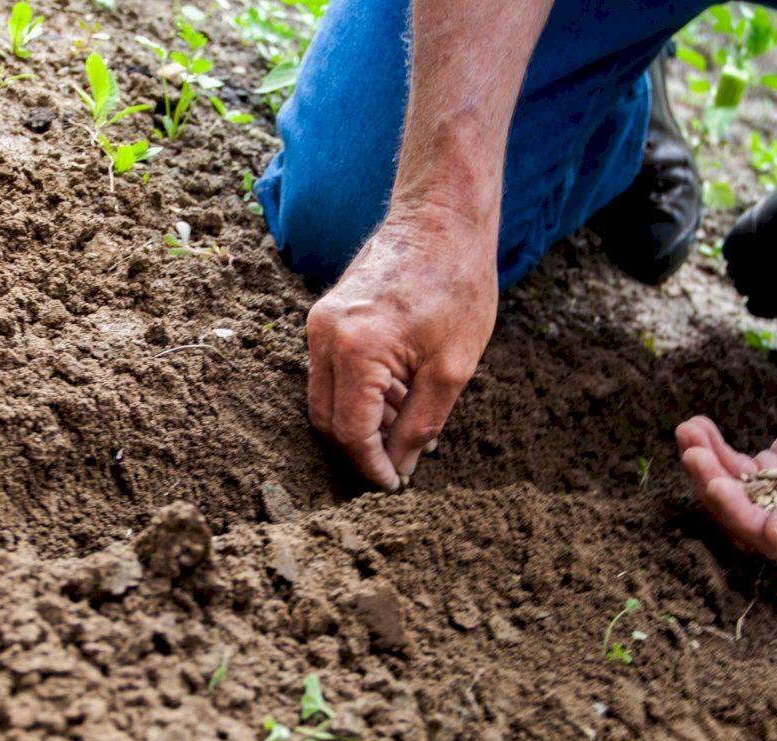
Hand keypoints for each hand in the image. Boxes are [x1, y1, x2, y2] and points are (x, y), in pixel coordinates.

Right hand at [306, 213, 497, 489]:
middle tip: (399, 463)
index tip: (393, 484)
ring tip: (407, 424)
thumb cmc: (456, 285)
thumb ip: (421, 424)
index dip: (371, 466)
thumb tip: (400, 466)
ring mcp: (319, 323)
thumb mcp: (452, 368)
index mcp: (356, 349)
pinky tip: (397, 395)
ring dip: (361, 421)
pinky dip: (358, 393)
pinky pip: (331, 372)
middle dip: (360, 448)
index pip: (350, 431)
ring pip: (325, 397)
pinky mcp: (325, 315)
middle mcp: (324, 336)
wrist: (441, 219)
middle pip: (327, 419)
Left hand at [675, 376, 776, 563]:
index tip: (718, 484)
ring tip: (688, 434)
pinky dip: (713, 450)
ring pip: (734, 495)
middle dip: (715, 489)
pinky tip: (696, 427)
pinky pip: (735, 468)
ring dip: (706, 467)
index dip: (743, 517)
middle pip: (746, 522)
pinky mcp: (774, 472)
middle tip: (693, 454)